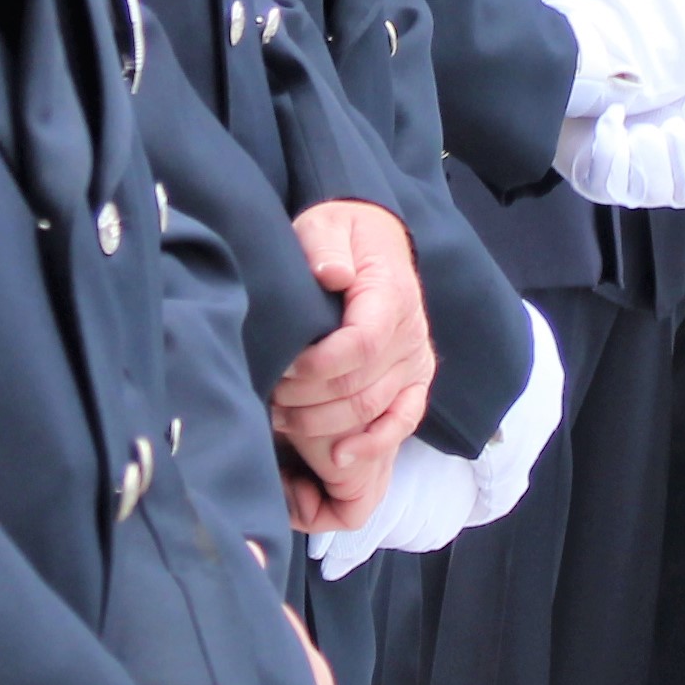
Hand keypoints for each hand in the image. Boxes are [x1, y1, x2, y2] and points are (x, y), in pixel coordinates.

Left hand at [271, 200, 427, 524]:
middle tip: (268, 394)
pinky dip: (373, 444)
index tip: (281, 368)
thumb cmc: (343, 236)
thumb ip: (327, 248)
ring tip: (281, 416)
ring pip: (372, 409)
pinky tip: (339, 458)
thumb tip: (332, 273)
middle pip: (360, 386)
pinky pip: (404, 420)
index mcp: (391, 297)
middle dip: (307, 399)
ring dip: (323, 423)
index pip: (360, 346)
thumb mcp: (327, 226)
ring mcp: (416, 362)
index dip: (317, 367)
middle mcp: (411, 335)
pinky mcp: (414, 380)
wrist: (375, 240)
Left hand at [564, 100, 684, 208]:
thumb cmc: (649, 89)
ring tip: (646, 132)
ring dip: (654, 162)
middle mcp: (672, 176)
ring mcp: (636, 181)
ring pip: (655, 191)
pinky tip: (611, 121)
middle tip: (680, 129)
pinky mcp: (600, 179)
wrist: (583, 87)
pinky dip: (611, 150)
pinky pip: (609, 179)